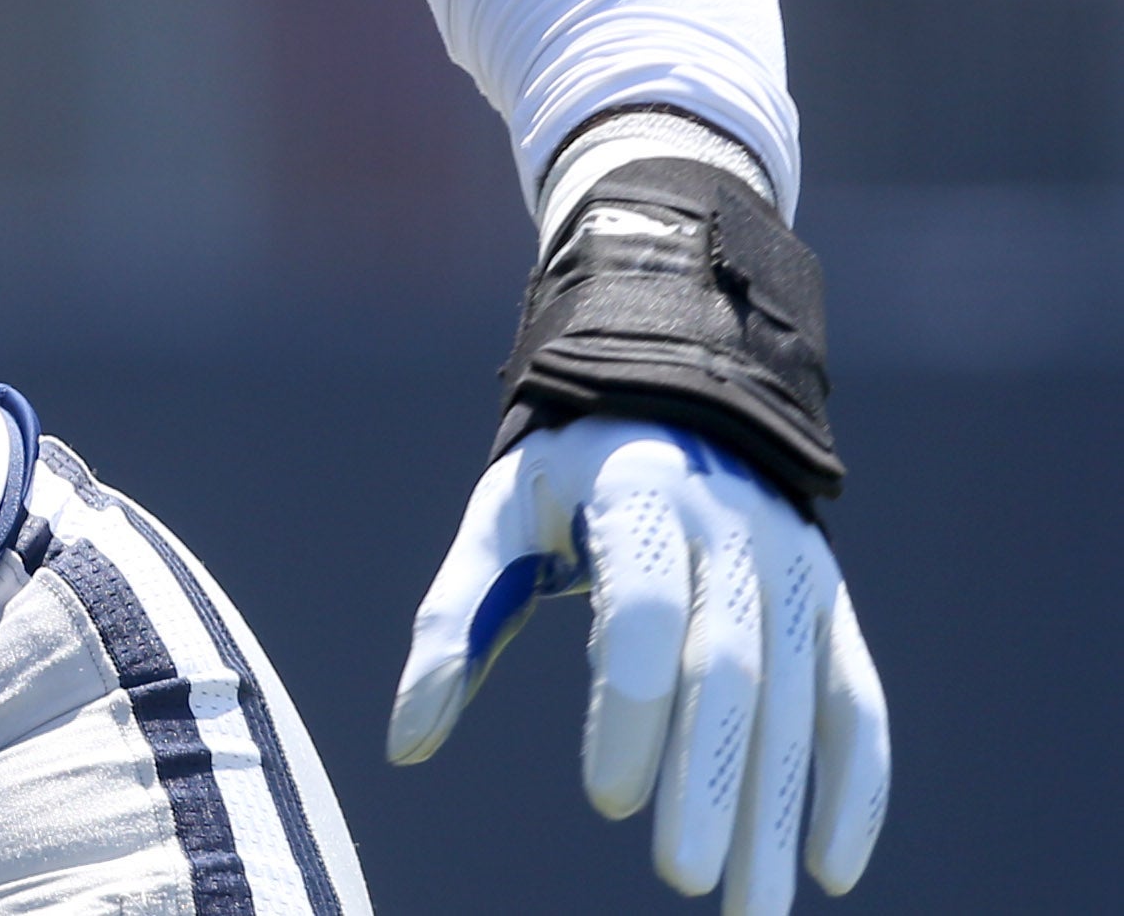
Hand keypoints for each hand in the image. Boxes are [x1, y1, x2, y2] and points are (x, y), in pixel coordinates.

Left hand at [389, 417, 886, 914]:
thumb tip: (404, 744)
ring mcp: (797, 571)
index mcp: (641, 495)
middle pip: (729, 670)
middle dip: (709, 781)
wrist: (682, 397)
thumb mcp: (501, 515)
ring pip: (798, 704)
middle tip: (683, 881)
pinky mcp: (834, 609)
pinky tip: (831, 868)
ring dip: (780, 813)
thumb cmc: (571, 477)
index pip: (644, 606)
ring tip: (750, 910)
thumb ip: (453, 618)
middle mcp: (735, 531)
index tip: (603, 802)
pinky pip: (856, 704)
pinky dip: (856, 786)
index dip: (629, 704)